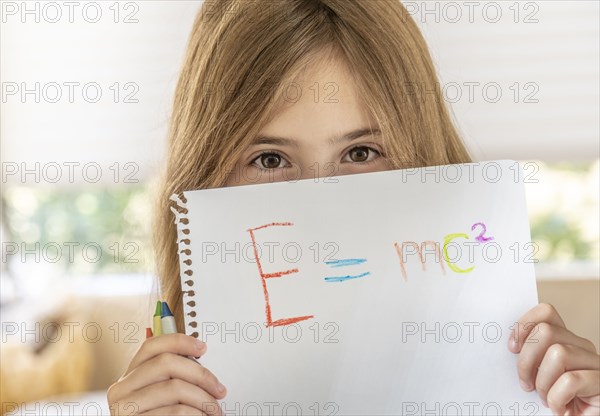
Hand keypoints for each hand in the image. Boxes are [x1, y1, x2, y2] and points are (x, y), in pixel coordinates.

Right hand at [107, 333, 226, 414]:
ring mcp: (125, 408)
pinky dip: (196, 415)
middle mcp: (122, 389)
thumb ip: (171, 378)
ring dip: (203, 400)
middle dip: (200, 375)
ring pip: (175, 388)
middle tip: (219, 390)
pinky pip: (176, 412)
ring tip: (215, 411)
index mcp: (130, 376)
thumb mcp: (160, 397)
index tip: (203, 348)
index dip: (179, 341)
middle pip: (166, 363)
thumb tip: (200, 360)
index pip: (151, 346)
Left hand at [509, 303, 599, 415]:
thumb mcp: (535, 373)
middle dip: (527, 360)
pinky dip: (557, 398)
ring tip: (545, 398)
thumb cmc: (555, 399)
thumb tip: (508, 345)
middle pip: (546, 332)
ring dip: (543, 382)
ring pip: (558, 353)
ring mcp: (594, 363)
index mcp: (564, 339)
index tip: (512, 348)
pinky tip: (559, 408)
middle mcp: (581, 346)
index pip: (545, 312)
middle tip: (526, 383)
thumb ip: (527, 355)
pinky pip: (571, 380)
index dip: (524, 325)